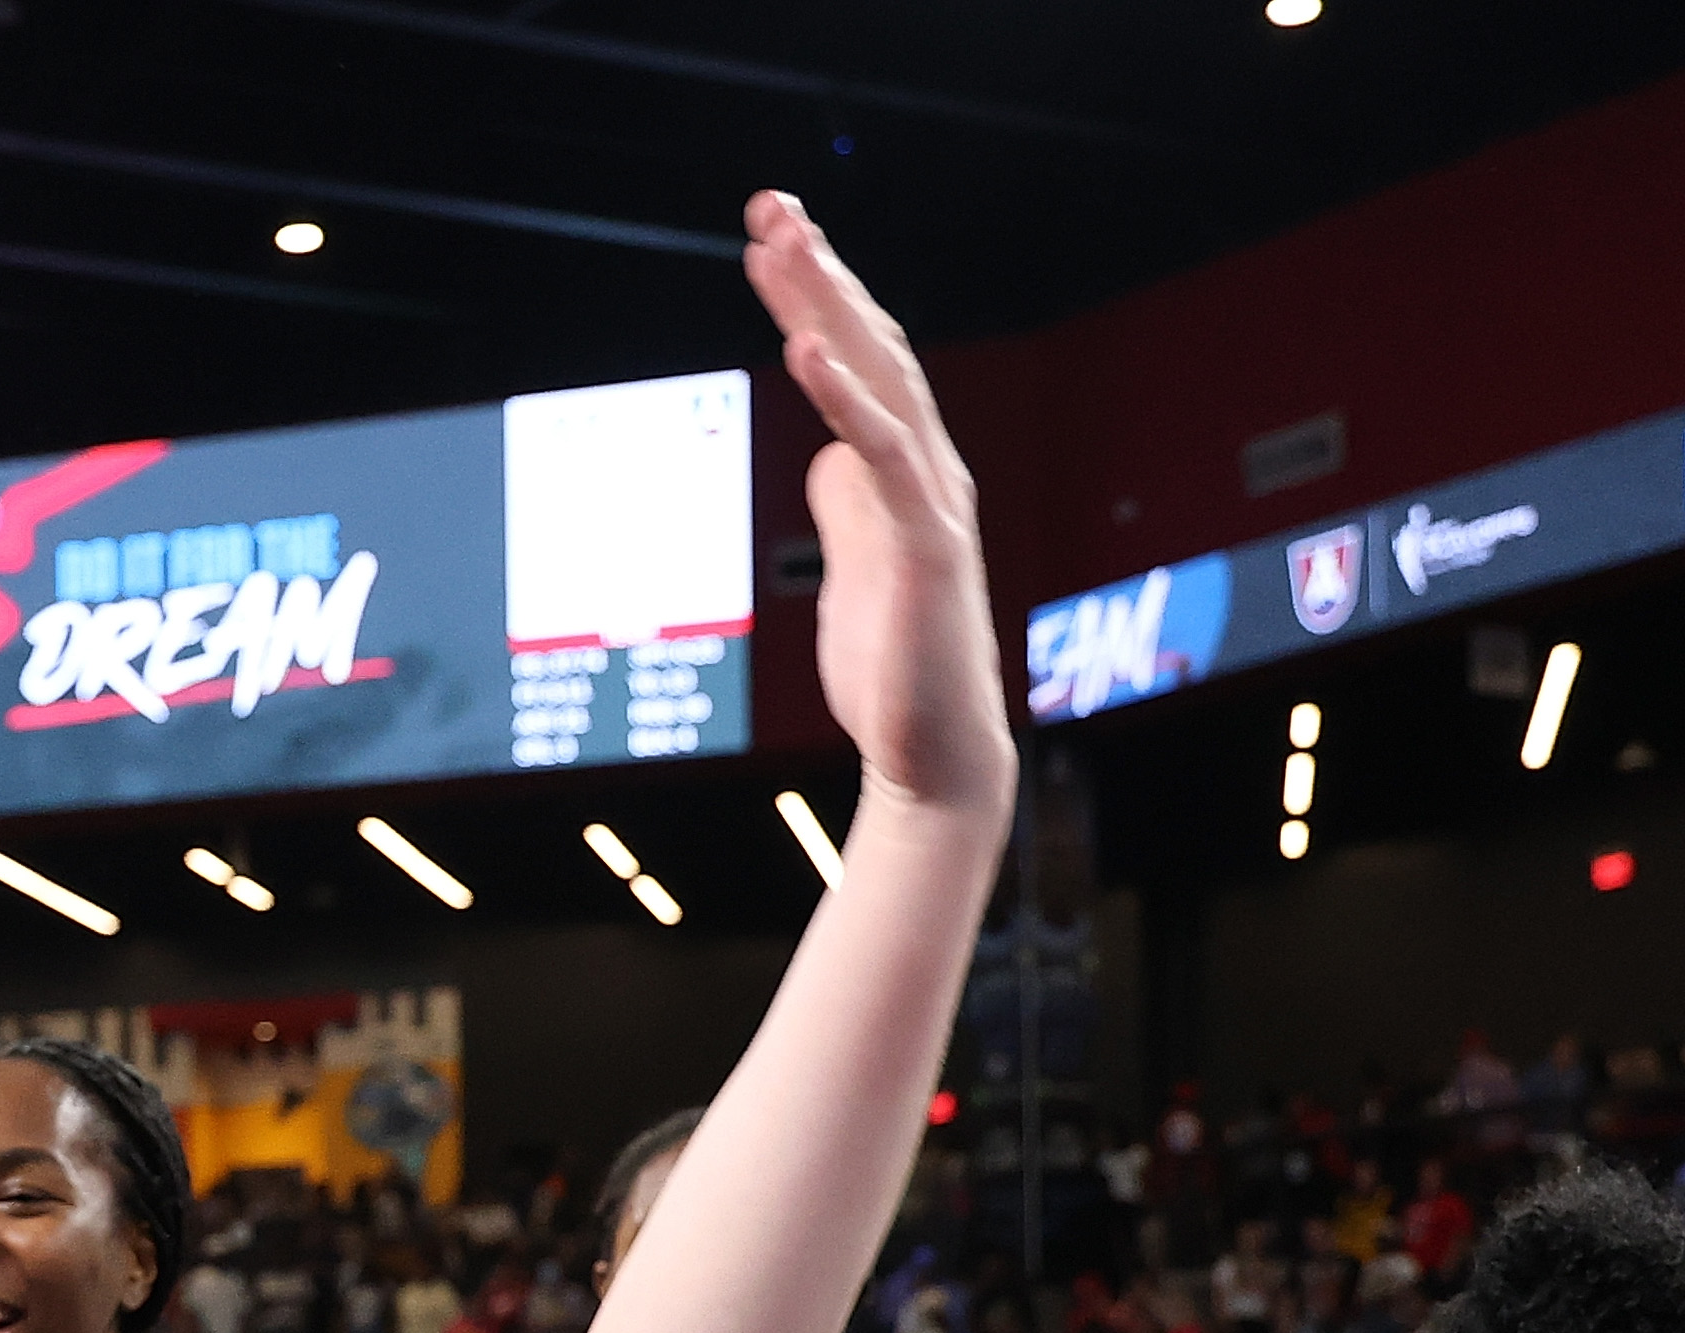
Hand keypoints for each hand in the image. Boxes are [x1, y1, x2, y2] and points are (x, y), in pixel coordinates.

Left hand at [740, 191, 1013, 824]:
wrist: (931, 757)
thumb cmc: (894, 668)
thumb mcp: (855, 567)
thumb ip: (848, 505)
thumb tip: (828, 456)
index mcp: (907, 470)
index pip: (862, 359)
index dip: (821, 294)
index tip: (773, 238)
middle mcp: (929, 469)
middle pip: (872, 346)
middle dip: (820, 273)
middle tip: (767, 207)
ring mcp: (933, 501)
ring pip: (880, 380)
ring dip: (829, 308)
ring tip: (780, 248)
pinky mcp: (927, 545)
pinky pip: (884, 455)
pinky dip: (847, 396)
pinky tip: (806, 349)